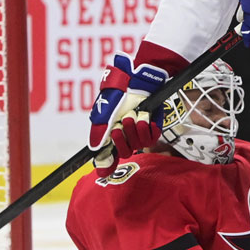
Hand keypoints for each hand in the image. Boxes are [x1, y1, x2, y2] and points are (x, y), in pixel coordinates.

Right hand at [87, 53, 168, 171]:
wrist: (138, 78)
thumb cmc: (119, 92)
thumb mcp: (104, 111)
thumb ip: (99, 131)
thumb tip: (95, 151)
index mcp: (111, 133)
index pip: (108, 155)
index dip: (107, 163)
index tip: (105, 170)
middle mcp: (125, 134)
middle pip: (125, 152)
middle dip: (123, 140)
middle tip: (120, 125)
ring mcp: (139, 131)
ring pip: (139, 145)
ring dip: (135, 131)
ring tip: (133, 115)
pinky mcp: (153, 126)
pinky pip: (152, 138)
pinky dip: (148, 129)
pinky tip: (144, 118)